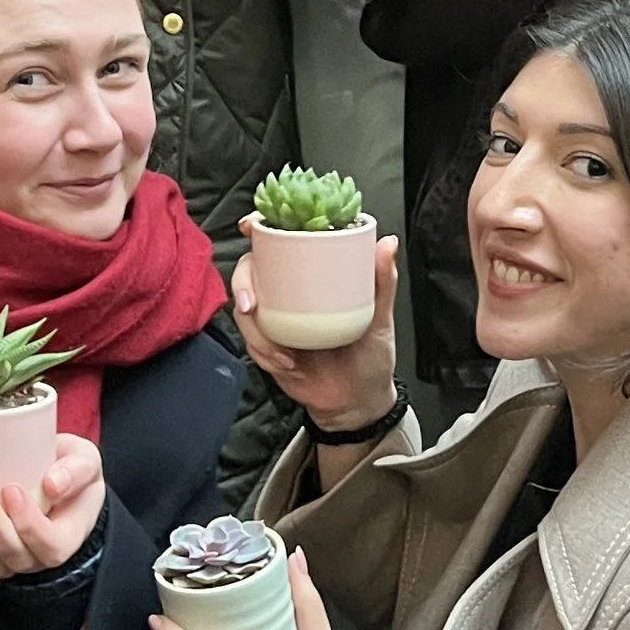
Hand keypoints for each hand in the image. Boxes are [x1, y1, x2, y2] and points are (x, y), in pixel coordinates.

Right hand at [231, 229, 400, 437]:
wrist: (357, 402)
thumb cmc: (371, 356)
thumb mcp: (381, 317)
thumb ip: (382, 281)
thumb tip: (386, 243)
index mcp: (313, 275)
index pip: (280, 242)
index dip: (260, 228)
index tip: (251, 226)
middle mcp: (288, 293)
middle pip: (250, 272)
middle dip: (243, 284)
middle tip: (253, 304)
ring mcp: (275, 320)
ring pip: (244, 311)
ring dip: (255, 330)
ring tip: (284, 350)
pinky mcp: (266, 347)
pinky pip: (251, 343)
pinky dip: (264, 352)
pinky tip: (287, 362)